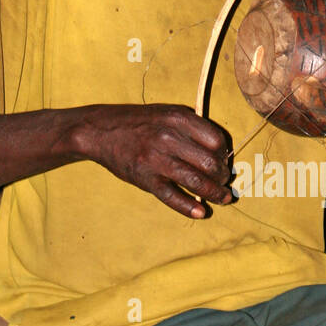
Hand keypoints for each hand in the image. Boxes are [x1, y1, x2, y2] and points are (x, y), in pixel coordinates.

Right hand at [74, 103, 233, 217]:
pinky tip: (201, 213)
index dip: (225, 154)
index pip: (216, 141)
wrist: (100, 130)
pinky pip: (172, 197)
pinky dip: (189, 207)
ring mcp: (156, 159)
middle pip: (210, 163)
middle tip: (224, 182)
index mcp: (178, 118)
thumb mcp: (167, 113)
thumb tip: (220, 151)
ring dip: (215, 193)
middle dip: (222, 176)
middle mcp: (169, 137)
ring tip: (223, 198)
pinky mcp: (145, 178)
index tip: (224, 161)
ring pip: (196, 182)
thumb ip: (192, 127)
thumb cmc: (140, 122)